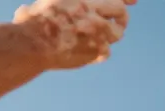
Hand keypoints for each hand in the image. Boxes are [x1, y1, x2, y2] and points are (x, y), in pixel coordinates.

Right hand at [13, 0, 136, 69]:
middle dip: (121, 18)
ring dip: (111, 35)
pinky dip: (101, 52)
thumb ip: (58, 4)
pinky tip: (92, 51)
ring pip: (117, 33)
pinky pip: (107, 52)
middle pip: (121, 12)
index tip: (134, 1)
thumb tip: (32, 9)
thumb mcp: (44, 3)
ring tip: (102, 36)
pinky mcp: (97, 50)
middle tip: (118, 22)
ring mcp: (97, 31)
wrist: (33, 44)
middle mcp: (92, 12)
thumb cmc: (30, 22)